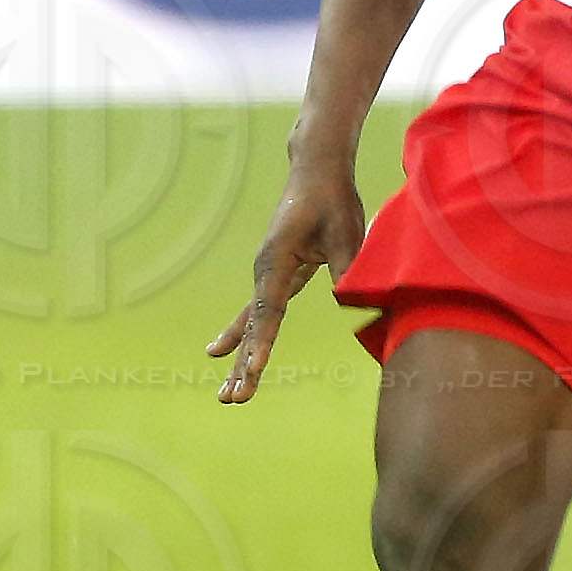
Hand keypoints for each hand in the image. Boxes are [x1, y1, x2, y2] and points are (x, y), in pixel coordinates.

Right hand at [206, 172, 367, 404]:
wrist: (316, 170)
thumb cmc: (333, 199)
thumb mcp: (345, 234)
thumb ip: (344, 271)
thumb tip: (348, 308)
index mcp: (277, 260)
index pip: (269, 309)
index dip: (263, 342)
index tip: (255, 369)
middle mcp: (265, 270)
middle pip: (253, 326)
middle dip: (244, 365)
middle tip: (234, 400)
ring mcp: (267, 274)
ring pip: (251, 324)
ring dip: (240, 359)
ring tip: (227, 395)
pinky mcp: (276, 275)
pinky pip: (256, 312)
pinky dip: (242, 335)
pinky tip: (223, 355)